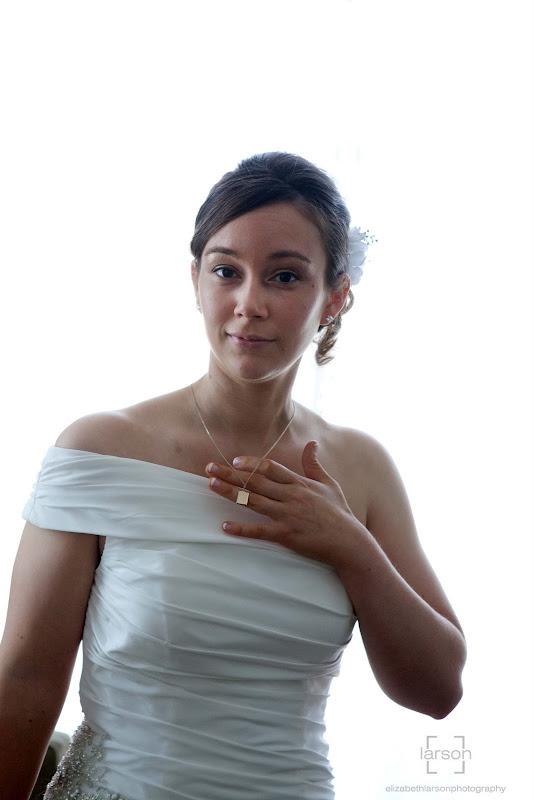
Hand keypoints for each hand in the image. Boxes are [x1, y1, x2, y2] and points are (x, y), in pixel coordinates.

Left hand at [205, 441, 363, 568]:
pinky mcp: (287, 535)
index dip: (251, 463)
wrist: (349, 542)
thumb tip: (312, 443)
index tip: (234, 459)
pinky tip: (225, 526)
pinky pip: (260, 531)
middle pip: (256, 482)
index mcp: (299, 483)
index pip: (271, 468)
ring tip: (211, 485)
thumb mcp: (329, 484)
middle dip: (231, 474)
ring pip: (253, 501)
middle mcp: (291, 496)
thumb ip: (314, 464)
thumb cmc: (339, 512)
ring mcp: (288, 516)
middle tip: (210, 467)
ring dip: (231, 493)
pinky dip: (242, 528)